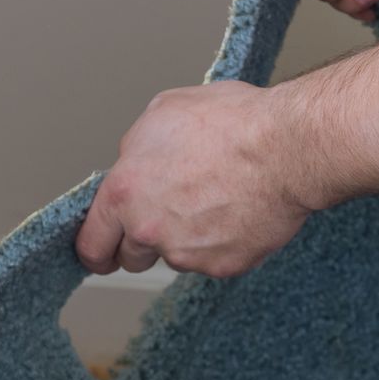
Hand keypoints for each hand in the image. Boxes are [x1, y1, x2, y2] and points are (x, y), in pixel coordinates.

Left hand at [75, 81, 315, 279]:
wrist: (286, 149)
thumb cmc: (232, 124)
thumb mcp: (164, 113)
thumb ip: (137, 147)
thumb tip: (135, 162)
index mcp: (125, 192)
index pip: (92, 241)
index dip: (95, 249)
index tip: (101, 253)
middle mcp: (149, 230)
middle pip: (132, 256)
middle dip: (143, 241)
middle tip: (170, 214)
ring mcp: (186, 254)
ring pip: (176, 256)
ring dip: (186, 238)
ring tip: (217, 198)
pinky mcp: (222, 266)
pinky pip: (213, 260)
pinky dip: (222, 242)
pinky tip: (238, 210)